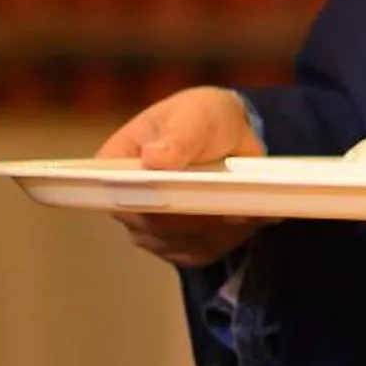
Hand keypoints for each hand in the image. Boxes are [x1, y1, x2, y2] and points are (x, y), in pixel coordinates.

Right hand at [97, 86, 271, 267]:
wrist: (226, 137)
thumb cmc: (201, 119)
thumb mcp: (194, 115)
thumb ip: (179, 136)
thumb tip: (154, 158)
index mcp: (114, 167)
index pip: (119, 194)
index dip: (150, 201)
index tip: (186, 200)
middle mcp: (127, 204)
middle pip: (155, 226)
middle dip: (198, 217)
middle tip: (234, 205)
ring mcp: (152, 229)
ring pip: (184, 243)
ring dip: (220, 228)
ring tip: (249, 206)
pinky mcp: (182, 244)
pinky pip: (205, 251)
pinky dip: (231, 236)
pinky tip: (250, 215)